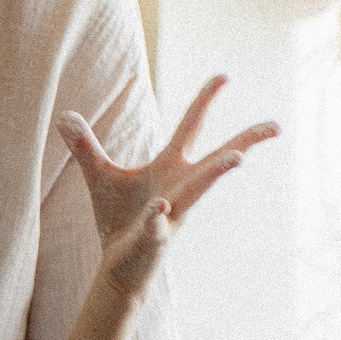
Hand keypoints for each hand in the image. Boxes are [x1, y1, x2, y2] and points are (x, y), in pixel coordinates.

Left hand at [59, 75, 278, 301]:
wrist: (118, 264)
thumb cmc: (118, 218)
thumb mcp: (100, 176)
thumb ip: (85, 147)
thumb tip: (64, 115)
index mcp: (169, 167)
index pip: (191, 127)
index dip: (205, 101)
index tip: (224, 75)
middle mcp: (179, 187)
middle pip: (217, 157)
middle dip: (245, 140)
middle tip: (276, 125)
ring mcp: (171, 212)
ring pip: (199, 191)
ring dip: (215, 174)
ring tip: (237, 160)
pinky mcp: (154, 237)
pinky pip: (156, 225)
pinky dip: (156, 218)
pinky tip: (159, 209)